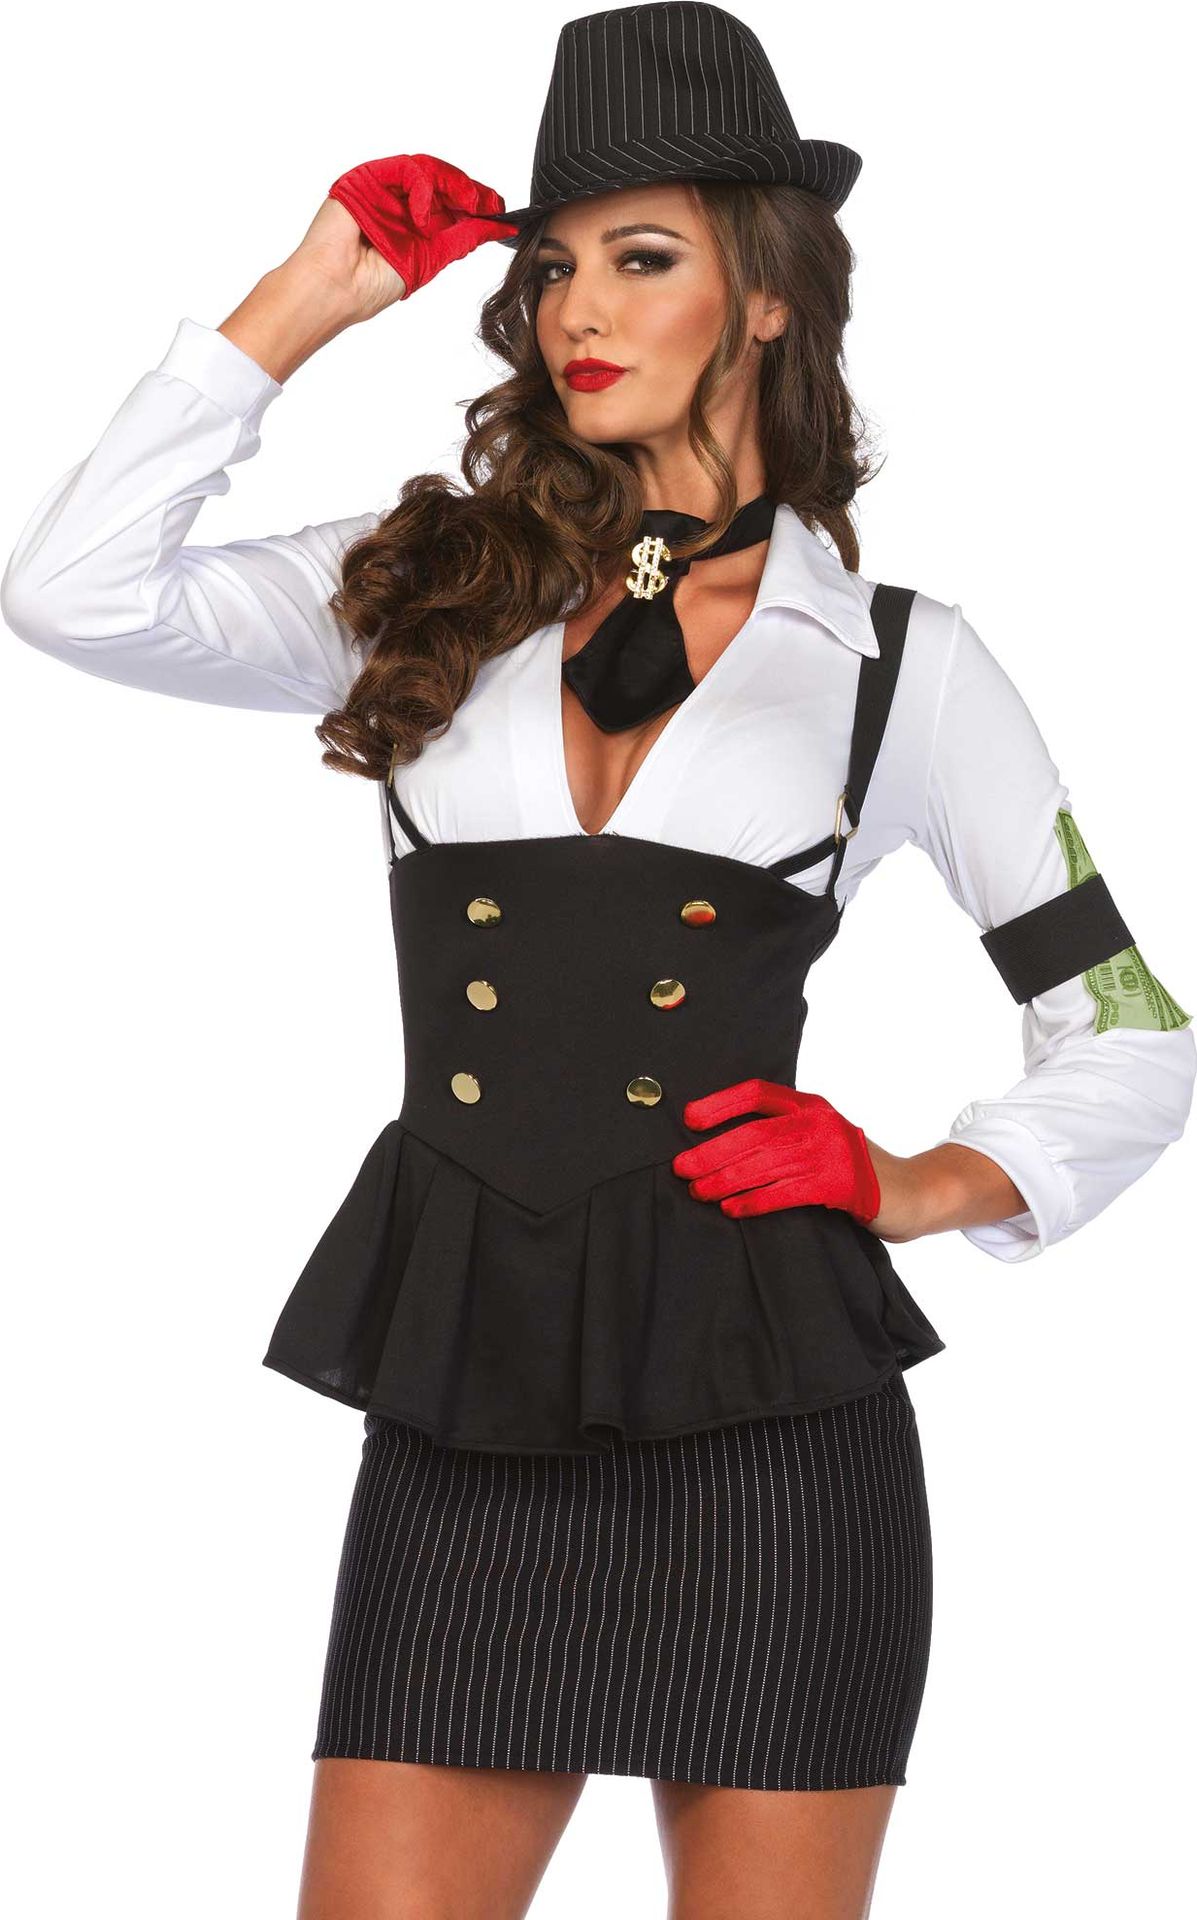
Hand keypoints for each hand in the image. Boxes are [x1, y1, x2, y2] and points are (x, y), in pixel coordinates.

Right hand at [326, 152, 518, 299]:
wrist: (336, 287)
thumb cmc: (370, 284)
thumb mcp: (429, 260)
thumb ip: (458, 241)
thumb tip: (489, 230)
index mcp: (413, 224)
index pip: (450, 206)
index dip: (477, 207)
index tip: (502, 215)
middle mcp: (400, 203)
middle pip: (443, 185)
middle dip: (472, 193)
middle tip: (494, 205)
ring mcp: (385, 188)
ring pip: (428, 171)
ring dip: (455, 185)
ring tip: (471, 205)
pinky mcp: (370, 176)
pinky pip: (407, 169)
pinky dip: (422, 188)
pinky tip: (423, 216)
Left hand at [672, 1078, 881, 1222]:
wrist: (910, 1191)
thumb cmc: (855, 1168)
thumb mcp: (821, 1137)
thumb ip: (785, 1134)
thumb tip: (723, 1146)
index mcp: (811, 1105)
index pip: (758, 1093)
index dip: (722, 1103)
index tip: (690, 1119)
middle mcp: (819, 1122)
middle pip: (755, 1133)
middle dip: (713, 1151)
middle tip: (681, 1168)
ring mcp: (831, 1152)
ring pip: (765, 1164)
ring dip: (725, 1180)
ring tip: (697, 1192)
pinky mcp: (840, 1184)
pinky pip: (786, 1192)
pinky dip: (755, 1201)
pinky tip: (732, 1209)